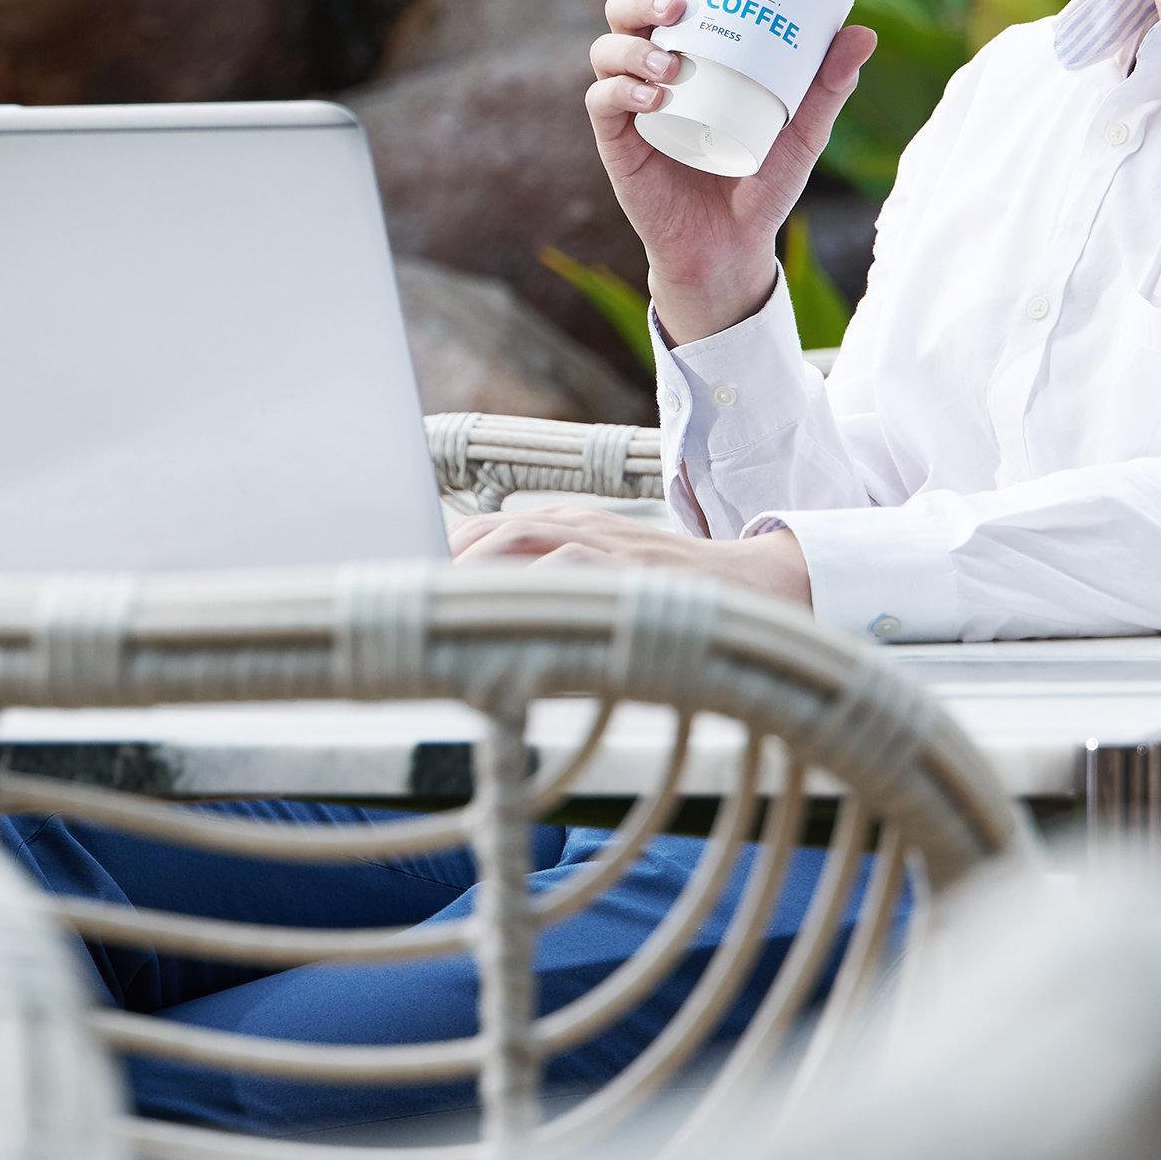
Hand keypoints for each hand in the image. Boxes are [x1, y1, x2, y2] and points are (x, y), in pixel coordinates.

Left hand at [446, 500, 815, 608]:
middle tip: (411, 591)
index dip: (442, 544)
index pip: (489, 524)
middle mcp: (584, 528)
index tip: (403, 570)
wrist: (758, 591)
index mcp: (570, 527)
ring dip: (480, 565)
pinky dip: (539, 585)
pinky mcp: (636, 572)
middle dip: (448, 554)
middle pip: (499, 525)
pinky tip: (510, 612)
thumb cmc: (669, 596)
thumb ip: (548, 593)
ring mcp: (611, 547)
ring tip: (442, 599)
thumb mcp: (603, 581)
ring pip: (529, 538)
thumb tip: (482, 635)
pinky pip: (577, 568)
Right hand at [585, 0, 875, 344]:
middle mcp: (650, 72)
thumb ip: (828, 85)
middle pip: (624, 13)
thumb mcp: (803, 130)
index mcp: (688, 54)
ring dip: (631, 45)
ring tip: (669, 60)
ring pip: (606, 52)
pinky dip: (620, 93)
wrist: (733, 248)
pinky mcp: (617, 144)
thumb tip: (863, 32)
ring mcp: (629, 107)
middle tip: (676, 5)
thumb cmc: (761, 180)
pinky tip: (650, 98)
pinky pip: (601, 105)